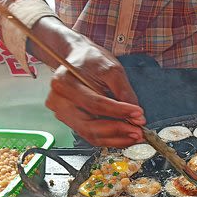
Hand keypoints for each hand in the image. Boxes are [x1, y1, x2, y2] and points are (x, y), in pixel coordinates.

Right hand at [31, 18, 145, 147]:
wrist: (77, 58)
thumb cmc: (91, 60)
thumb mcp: (111, 68)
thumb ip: (124, 91)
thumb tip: (135, 115)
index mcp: (64, 82)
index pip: (95, 103)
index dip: (119, 111)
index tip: (138, 114)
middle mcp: (58, 101)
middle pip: (89, 125)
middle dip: (117, 130)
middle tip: (138, 131)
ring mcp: (62, 113)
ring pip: (90, 134)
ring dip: (115, 138)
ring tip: (134, 135)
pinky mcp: (69, 121)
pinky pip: (90, 135)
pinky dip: (109, 138)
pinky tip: (124, 136)